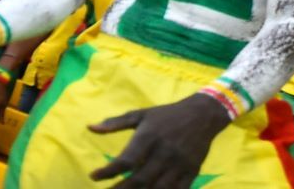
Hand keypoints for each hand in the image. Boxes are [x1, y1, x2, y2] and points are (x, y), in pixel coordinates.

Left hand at [88, 92, 231, 187]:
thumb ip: (116, 123)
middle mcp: (164, 151)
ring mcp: (179, 164)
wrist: (204, 114)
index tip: (93, 176)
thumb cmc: (167, 115)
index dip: (108, 171)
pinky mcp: (191, 171)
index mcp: (150, 136)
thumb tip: (89, 127)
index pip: (126, 159)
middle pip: (140, 179)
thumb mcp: (142, 114)